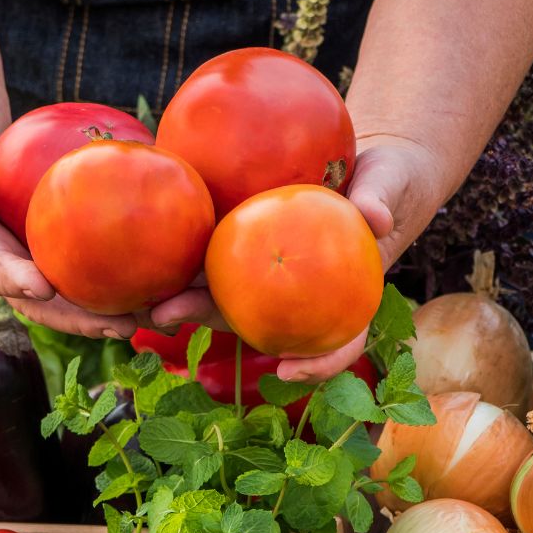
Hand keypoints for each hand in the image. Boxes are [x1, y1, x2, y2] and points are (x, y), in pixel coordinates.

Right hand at [0, 126, 139, 338]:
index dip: (17, 283)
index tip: (43, 287)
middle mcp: (5, 270)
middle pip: (46, 302)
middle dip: (81, 318)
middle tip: (119, 326)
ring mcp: (31, 263)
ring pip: (72, 292)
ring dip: (109, 309)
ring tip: (150, 316)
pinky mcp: (52, 249)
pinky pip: (85, 262)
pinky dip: (118, 272)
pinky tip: (156, 274)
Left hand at [150, 136, 442, 379]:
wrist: (367, 161)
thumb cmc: (387, 180)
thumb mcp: (390, 185)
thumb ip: (381, 200)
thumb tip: (376, 219)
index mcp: (343, 296)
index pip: (335, 340)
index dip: (315, 363)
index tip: (286, 371)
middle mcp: (299, 293)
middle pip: (254, 317)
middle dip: (208, 321)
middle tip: (165, 317)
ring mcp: (270, 271)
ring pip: (224, 290)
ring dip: (182, 295)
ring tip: (142, 294)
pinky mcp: (249, 243)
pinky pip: (216, 250)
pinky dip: (186, 255)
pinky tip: (149, 247)